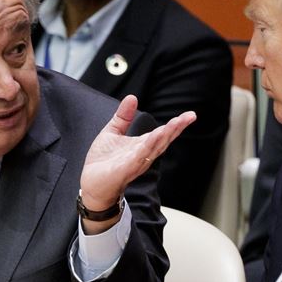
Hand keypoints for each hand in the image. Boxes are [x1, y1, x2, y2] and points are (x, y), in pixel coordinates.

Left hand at [80, 95, 194, 232]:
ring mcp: (135, 163)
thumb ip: (123, 116)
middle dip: (176, 128)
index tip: (190, 115)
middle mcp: (143, 154)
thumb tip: (132, 97)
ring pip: (154, 148)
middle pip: (163, 140)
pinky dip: (147, 147)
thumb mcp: (112, 132)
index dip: (176, 124)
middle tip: (189, 117)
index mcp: (142, 145)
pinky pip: (139, 157)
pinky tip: (155, 137)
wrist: (90, 184)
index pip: (162, 133)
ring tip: (176, 123)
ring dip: (165, 136)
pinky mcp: (125, 170)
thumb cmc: (103, 162)